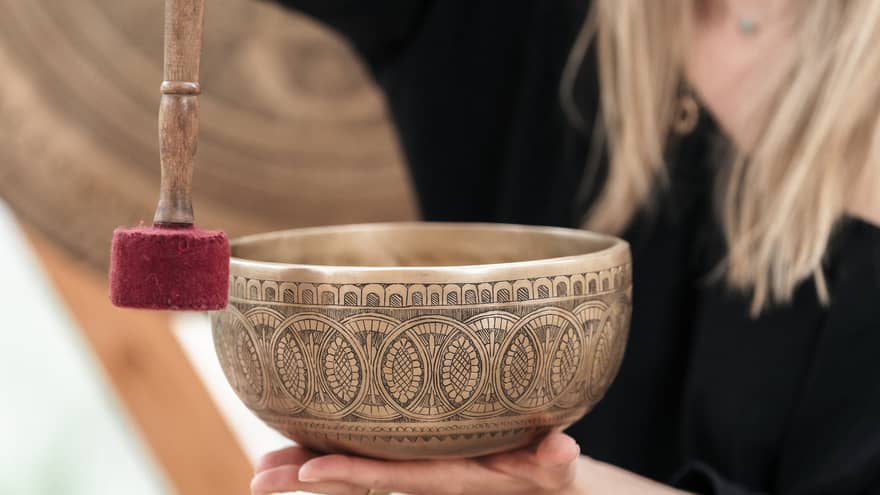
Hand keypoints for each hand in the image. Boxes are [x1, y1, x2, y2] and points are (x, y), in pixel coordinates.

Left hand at [251, 432, 581, 494]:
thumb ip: (557, 461)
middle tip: (258, 475)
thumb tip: (564, 451)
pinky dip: (337, 454)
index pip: (392, 476)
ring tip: (263, 467)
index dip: (349, 474)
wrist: (545, 484)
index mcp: (449, 477)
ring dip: (308, 468)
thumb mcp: (557, 471)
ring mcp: (418, 470)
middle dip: (307, 477)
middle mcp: (424, 477)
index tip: (305, 473)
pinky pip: (371, 458)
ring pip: (357, 470)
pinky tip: (305, 443)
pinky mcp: (419, 458)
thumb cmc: (551, 475)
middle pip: (358, 479)